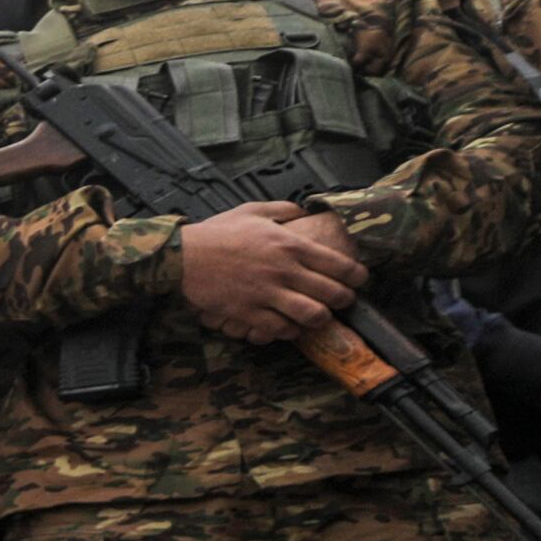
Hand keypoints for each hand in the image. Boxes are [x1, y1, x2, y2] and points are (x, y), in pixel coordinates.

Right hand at [176, 201, 367, 341]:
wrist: (182, 257)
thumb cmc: (216, 232)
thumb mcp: (252, 210)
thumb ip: (283, 209)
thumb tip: (304, 210)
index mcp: (290, 245)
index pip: (340, 265)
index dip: (357, 276)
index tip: (358, 279)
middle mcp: (285, 271)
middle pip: (333, 294)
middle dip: (344, 300)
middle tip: (342, 300)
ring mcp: (267, 294)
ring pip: (312, 315)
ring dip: (321, 318)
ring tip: (318, 316)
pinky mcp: (249, 313)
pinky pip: (281, 329)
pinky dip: (290, 331)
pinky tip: (289, 326)